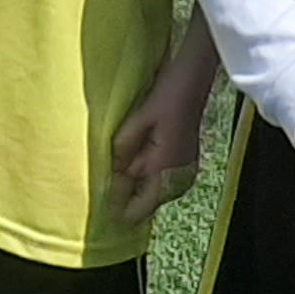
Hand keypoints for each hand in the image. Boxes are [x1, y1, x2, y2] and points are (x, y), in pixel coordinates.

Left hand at [106, 68, 214, 223]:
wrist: (193, 82)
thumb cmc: (165, 98)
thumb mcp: (135, 123)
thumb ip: (122, 153)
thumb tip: (112, 179)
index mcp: (164, 170)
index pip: (139, 209)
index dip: (119, 211)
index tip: (101, 211)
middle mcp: (178, 178)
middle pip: (147, 205)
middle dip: (126, 199)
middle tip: (105, 192)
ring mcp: (185, 173)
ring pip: (155, 195)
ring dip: (137, 190)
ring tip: (118, 178)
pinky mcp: (187, 165)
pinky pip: (163, 183)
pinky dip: (148, 180)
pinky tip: (135, 167)